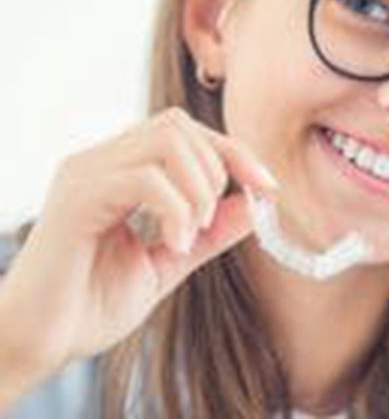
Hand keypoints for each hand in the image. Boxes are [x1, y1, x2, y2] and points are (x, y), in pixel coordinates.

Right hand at [0, 107, 277, 396]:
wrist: (38, 345)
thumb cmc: (91, 304)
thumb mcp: (169, 263)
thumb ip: (208, 233)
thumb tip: (253, 203)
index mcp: (120, 171)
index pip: (185, 132)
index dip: (233, 153)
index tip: (268, 188)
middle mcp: (99, 161)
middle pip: (179, 124)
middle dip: (219, 166)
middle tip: (213, 221)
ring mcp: (85, 174)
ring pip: (166, 139)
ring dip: (199, 186)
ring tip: (192, 233)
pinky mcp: (76, 198)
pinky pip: (144, 179)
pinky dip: (176, 209)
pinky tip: (176, 243)